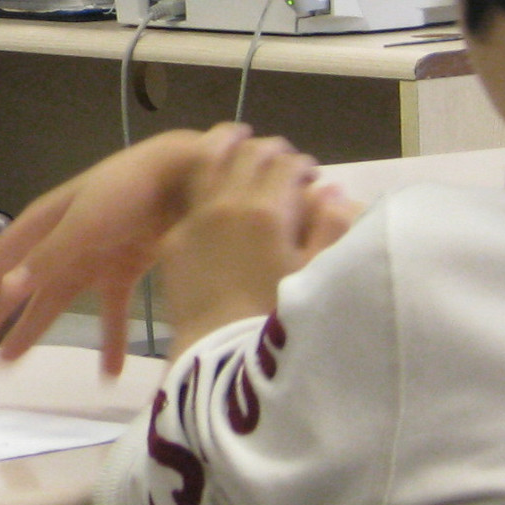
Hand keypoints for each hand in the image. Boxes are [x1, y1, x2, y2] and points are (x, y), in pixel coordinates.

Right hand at [0, 125, 287, 370]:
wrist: (189, 175)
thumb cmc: (130, 192)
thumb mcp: (85, 223)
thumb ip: (48, 259)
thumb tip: (7, 292)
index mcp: (42, 224)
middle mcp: (60, 241)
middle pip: (16, 287)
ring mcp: (92, 256)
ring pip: (53, 302)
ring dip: (31, 331)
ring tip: (8, 364)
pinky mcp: (125, 268)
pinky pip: (111, 312)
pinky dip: (110, 341)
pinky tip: (108, 373)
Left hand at [155, 137, 326, 352]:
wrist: (221, 361)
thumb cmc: (279, 322)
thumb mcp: (316, 277)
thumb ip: (329, 229)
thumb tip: (331, 192)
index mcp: (267, 211)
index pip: (286, 165)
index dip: (302, 164)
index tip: (311, 173)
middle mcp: (227, 206)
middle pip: (248, 156)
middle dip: (269, 151)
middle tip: (281, 158)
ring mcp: (194, 222)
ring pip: (209, 165)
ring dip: (229, 151)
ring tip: (240, 143)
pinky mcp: (173, 243)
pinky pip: (189, 200)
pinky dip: (205, 185)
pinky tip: (214, 192)